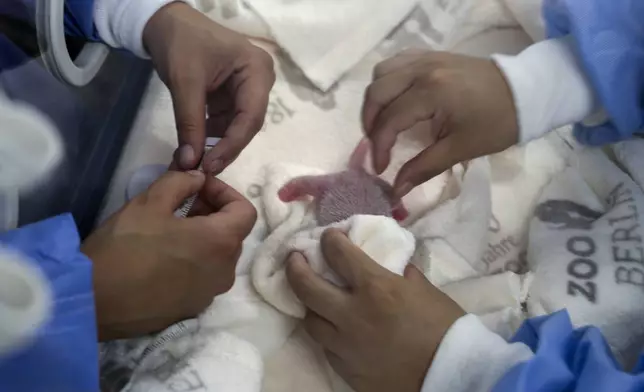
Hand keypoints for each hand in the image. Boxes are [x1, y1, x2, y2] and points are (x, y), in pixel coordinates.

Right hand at [82, 171, 256, 340]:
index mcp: (221, 242)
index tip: (197, 188)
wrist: (92, 302)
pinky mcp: (192, 309)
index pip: (245, 211)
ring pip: (218, 257)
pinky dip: (193, 261)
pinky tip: (162, 257)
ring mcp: (210, 294)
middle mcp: (225, 271)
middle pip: (233, 234)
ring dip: (203, 237)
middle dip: (213, 213)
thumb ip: (181, 183)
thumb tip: (198, 179)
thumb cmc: (124, 247)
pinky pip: (203, 278)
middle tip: (181, 204)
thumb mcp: (150, 202)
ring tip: (169, 229)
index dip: (224, 193)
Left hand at [143, 3, 274, 172]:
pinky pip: (225, 123)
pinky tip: (194, 150)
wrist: (166, 23)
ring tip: (194, 164)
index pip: (251, 117)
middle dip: (224, 149)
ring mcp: (247, 91)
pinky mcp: (232, 97)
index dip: (232, 145)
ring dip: (216, 146)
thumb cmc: (180, 43)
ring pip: (236, 128)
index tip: (210, 166)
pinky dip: (210, 137)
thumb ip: (189, 123)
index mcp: (257, 71)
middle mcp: (259, 82)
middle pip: (246, 125)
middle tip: (202, 171)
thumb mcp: (184, 82)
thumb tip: (189, 163)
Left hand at [286, 229, 464, 391]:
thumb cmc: (445, 328)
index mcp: (375, 287)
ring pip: (309, 320)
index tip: (329, 236)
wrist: (451, 377)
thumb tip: (391, 267)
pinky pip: (326, 347)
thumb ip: (401, 274)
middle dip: (295, 266)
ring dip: (310, 305)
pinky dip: (328, 335)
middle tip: (294, 258)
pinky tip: (334, 331)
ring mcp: (345, 345)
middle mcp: (351, 314)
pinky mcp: (345, 369)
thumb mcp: (426, 289)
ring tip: (313, 299)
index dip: (330, 240)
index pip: (338, 253)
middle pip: (306, 286)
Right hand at [362, 50, 518, 197]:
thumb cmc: (497, 124)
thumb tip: (396, 190)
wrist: (526, 92)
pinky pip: (397, 62)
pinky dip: (389, 81)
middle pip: (377, 93)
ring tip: (383, 122)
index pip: (390, 120)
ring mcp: (426, 58)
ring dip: (376, 99)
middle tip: (377, 147)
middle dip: (370, 123)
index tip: (381, 169)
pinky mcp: (432, 55)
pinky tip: (396, 99)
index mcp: (431, 92)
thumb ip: (423, 167)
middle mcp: (422, 69)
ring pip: (382, 73)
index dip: (379, 147)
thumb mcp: (461, 149)